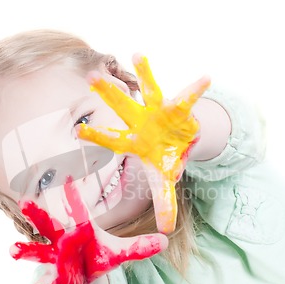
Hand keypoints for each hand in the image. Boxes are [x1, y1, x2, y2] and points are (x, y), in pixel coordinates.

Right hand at [10, 178, 167, 283]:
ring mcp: (56, 258)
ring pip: (39, 252)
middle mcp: (64, 240)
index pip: (78, 210)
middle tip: (24, 202)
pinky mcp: (55, 277)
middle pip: (50, 225)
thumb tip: (165, 241)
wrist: (85, 274)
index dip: (73, 195)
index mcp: (81, 229)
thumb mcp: (121, 252)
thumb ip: (141, 247)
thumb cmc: (99, 255)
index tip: (68, 177)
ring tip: (12, 250)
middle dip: (38, 215)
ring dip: (27, 251)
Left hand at [77, 54, 209, 233]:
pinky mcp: (178, 107)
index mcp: (134, 141)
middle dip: (108, 93)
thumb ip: (164, 202)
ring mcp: (158, 112)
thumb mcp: (163, 181)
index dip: (95, 136)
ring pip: (149, 91)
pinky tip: (206, 78)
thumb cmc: (164, 159)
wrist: (178, 143)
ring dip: (145, 74)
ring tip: (138, 53)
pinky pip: (187, 96)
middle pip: (122, 107)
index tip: (77, 130)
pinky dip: (196, 89)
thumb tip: (166, 230)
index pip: (111, 139)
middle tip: (92, 78)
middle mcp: (141, 122)